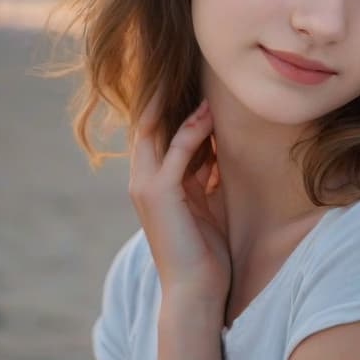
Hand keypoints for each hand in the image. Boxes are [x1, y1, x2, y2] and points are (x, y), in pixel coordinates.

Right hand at [129, 94, 229, 313]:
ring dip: (176, 103)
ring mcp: (146, 186)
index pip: (155, 133)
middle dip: (165, 95)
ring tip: (196, 77)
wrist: (195, 292)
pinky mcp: (158, 194)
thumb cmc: (204, 253)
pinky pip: (175, 151)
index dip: (170, 106)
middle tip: (187, 66)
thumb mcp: (206, 204)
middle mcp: (142, 180)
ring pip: (155, 131)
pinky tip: (208, 113)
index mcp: (153, 183)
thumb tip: (217, 148)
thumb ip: (205, 175)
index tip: (193, 80)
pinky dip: (192, 130)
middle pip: (147, 124)